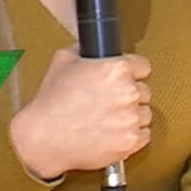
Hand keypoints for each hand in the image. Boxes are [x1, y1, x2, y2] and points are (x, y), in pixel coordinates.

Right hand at [8, 46, 152, 178]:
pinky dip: (132, 135)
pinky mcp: (130, 142)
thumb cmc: (51, 102)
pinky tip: (114, 132)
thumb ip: (85, 50)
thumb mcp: (63, 60)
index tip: (126, 78)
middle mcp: (128, 92)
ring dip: (132, 115)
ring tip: (110, 118)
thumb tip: (94, 48)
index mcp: (117, 69)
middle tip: (110, 101)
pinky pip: (144, 135)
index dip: (132, 72)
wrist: (45, 137)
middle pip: (145, 91)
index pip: (143, 66)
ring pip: (145, 114)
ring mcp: (131, 119)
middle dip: (130, 95)